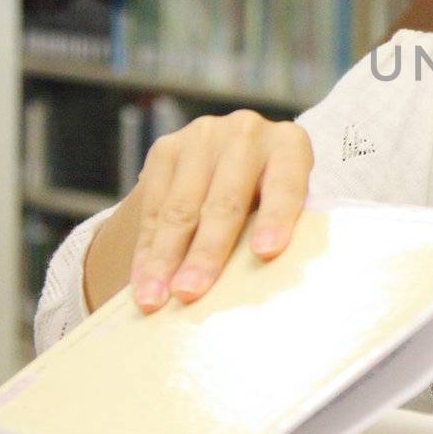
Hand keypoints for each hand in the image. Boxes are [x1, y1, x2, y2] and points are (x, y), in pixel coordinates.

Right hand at [130, 110, 312, 312]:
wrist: (232, 160)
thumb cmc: (272, 197)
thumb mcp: (288, 204)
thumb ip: (278, 230)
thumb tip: (259, 281)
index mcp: (290, 145)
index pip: (285, 184)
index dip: (276, 218)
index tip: (265, 254)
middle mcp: (247, 133)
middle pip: (224, 202)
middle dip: (205, 253)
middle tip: (190, 293)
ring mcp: (203, 137)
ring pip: (180, 208)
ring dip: (164, 259)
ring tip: (155, 300)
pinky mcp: (166, 148)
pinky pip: (152, 208)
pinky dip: (146, 251)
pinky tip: (142, 281)